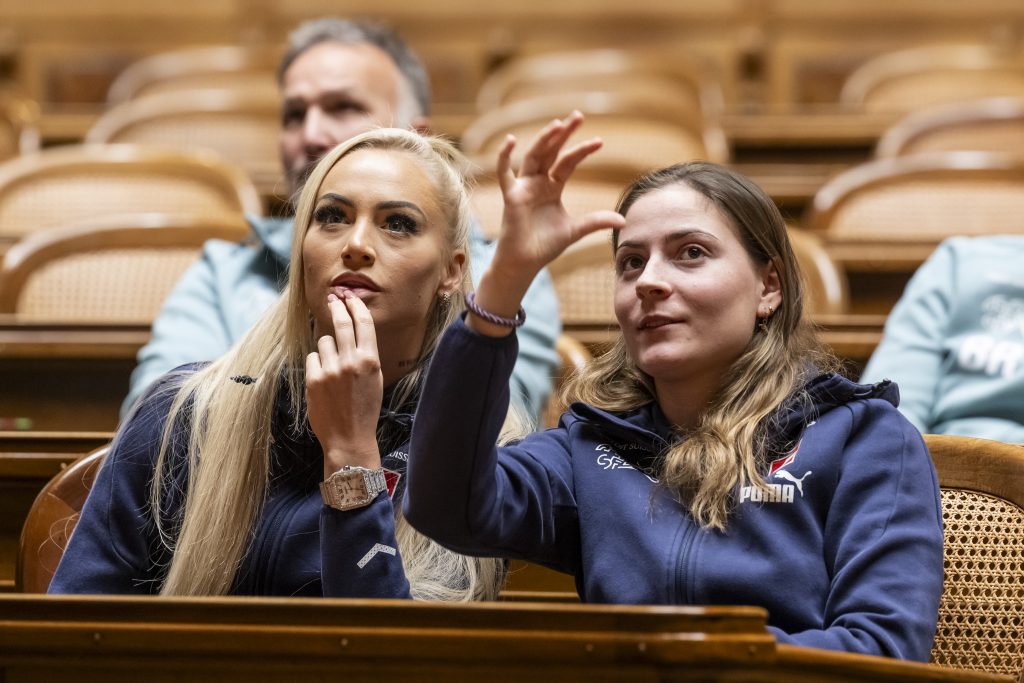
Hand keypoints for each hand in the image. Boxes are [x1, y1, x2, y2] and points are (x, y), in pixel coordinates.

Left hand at [305, 291, 382, 476]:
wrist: (349, 438)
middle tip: (333, 298)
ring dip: (327, 348)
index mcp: (370, 360)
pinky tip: (323, 380)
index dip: (355, 305)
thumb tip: (354, 330)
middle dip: (337, 306)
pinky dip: (317, 364)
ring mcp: (330, 370)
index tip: (349, 296)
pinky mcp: (313, 379)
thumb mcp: (374, 379)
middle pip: (341, 321)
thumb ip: (365, 355)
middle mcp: (351, 361)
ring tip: (333, 368)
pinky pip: (312, 358)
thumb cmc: (365, 409)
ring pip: (324, 341)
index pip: (363, 322)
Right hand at [491, 110, 625, 287]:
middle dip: (563, 134)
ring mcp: (524, 187)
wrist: (526, 263)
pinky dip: (504, 157)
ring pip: (533, 157)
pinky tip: (511, 140)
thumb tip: (623, 220)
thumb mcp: (575, 230)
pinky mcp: (512, 197)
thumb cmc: (545, 245)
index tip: (599, 141)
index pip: (568, 162)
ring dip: (544, 140)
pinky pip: (504, 173)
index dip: (582, 150)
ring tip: (558, 124)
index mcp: (552, 187)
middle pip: (551, 152)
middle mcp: (538, 182)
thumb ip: (596, 222)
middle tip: (577, 116)